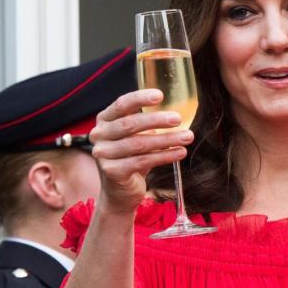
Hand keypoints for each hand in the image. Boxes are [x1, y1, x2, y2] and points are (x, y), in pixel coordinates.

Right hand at [88, 89, 191, 212]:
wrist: (119, 192)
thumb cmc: (131, 158)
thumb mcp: (136, 137)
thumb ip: (147, 123)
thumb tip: (175, 112)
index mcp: (104, 121)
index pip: (121, 105)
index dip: (140, 98)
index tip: (160, 95)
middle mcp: (99, 135)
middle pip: (130, 124)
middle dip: (157, 120)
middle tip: (178, 118)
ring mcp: (102, 154)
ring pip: (139, 144)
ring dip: (167, 139)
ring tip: (188, 137)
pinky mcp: (112, 171)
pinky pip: (142, 161)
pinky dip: (164, 156)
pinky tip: (180, 152)